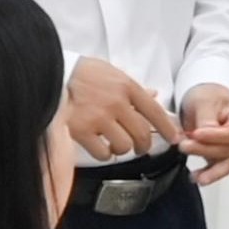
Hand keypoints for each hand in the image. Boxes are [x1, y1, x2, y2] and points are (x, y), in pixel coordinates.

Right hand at [63, 55, 184, 161]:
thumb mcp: (113, 73)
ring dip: (122, 150)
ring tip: (116, 145)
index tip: (174, 138)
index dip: (167, 128)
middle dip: (144, 146)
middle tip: (140, 148)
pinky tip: (101, 148)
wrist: (54, 73)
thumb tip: (153, 95)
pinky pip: (102, 153)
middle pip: (142, 134)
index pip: (155, 111)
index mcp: (127, 87)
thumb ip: (133, 87)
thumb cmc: (84, 73)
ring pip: (124, 146)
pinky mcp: (81, 130)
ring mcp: (99, 118)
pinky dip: (105, 154)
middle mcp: (117, 103)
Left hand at [177, 85, 228, 185]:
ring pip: (224, 163)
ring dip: (209, 170)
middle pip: (227, 150)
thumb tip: (201, 137)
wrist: (206, 100)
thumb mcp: (205, 101)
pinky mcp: (224, 157)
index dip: (214, 136)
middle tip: (183, 145)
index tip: (197, 134)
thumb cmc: (210, 97)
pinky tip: (197, 178)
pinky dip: (208, 174)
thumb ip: (206, 120)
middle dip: (205, 150)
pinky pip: (218, 168)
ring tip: (195, 176)